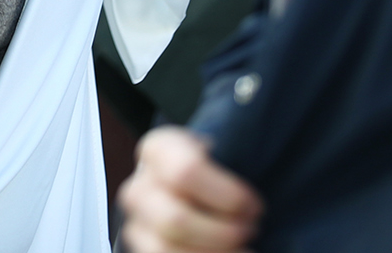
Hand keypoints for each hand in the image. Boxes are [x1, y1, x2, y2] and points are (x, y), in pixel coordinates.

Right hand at [119, 127, 262, 252]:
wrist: (191, 187)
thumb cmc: (215, 170)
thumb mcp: (220, 154)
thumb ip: (230, 163)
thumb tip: (249, 196)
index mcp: (157, 150)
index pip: (188, 172)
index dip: (229, 196)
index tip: (254, 205)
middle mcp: (139, 186)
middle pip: (177, 220)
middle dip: (223, 233)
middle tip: (250, 229)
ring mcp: (137, 222)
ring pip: (168, 248)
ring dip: (216, 252)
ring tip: (242, 246)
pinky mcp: (144, 248)